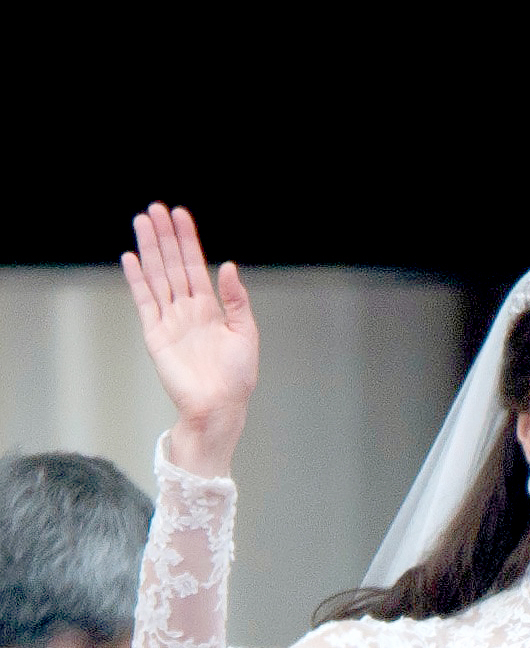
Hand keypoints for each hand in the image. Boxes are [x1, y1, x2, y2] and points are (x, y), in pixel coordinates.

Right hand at [121, 204, 259, 474]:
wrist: (218, 405)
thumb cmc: (236, 377)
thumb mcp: (245, 333)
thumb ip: (236, 300)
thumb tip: (229, 267)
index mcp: (211, 309)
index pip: (195, 266)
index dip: (188, 241)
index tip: (180, 215)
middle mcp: (188, 310)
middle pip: (173, 265)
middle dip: (165, 237)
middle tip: (155, 209)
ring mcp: (170, 320)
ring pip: (157, 277)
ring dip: (150, 250)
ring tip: (142, 222)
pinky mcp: (155, 334)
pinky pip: (144, 301)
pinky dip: (137, 280)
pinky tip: (131, 258)